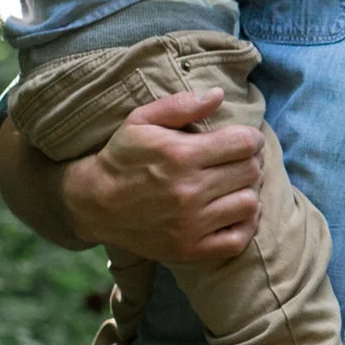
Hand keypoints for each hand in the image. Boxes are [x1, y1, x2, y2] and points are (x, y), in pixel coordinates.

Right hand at [63, 84, 264, 267]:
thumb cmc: (122, 157)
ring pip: (249, 204)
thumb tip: (218, 95)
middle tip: (236, 162)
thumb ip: (180, 105)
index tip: (242, 140)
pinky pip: (238, 239)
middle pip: (250, 172)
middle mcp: (188, 191)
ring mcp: (191, 224)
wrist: (95, 204)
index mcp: (180, 155)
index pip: (244, 143)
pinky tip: (232, 211)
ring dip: (246, 192)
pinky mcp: (190, 249)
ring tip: (233, 186)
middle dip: (249, 162)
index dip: (250, 138)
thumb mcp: (141, 121)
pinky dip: (244, 225)